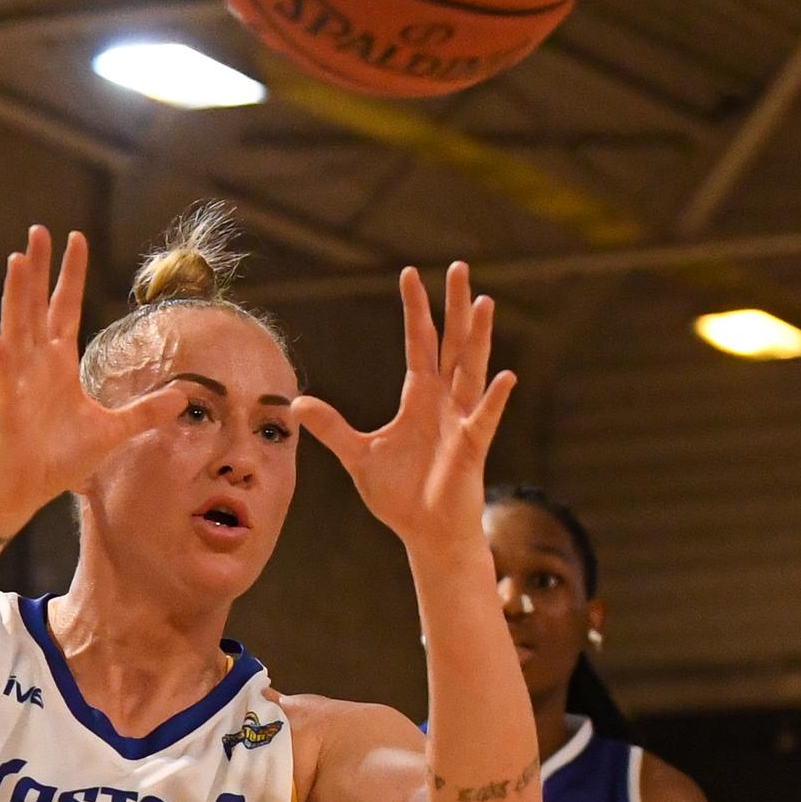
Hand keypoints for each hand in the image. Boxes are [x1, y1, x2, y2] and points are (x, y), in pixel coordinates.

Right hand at [0, 226, 183, 533]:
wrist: (27, 487)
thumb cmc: (61, 457)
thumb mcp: (113, 431)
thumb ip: (145, 411)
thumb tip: (183, 396)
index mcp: (59, 364)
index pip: (66, 309)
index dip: (70, 275)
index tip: (75, 239)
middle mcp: (37, 364)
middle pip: (37, 306)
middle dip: (38, 269)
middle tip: (39, 230)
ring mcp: (20, 381)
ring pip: (17, 328)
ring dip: (16, 296)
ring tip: (17, 261)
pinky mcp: (8, 407)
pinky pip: (5, 380)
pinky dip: (3, 360)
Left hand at [292, 262, 514, 553]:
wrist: (426, 533)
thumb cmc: (400, 496)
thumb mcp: (358, 455)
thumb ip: (332, 428)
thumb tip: (296, 404)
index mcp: (420, 398)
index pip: (420, 343)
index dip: (416, 310)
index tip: (411, 274)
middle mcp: (445, 402)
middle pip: (451, 344)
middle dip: (453, 307)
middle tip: (460, 267)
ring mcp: (461, 422)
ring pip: (471, 369)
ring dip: (478, 338)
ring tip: (483, 302)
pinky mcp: (471, 448)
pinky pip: (483, 419)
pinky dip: (492, 399)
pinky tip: (504, 376)